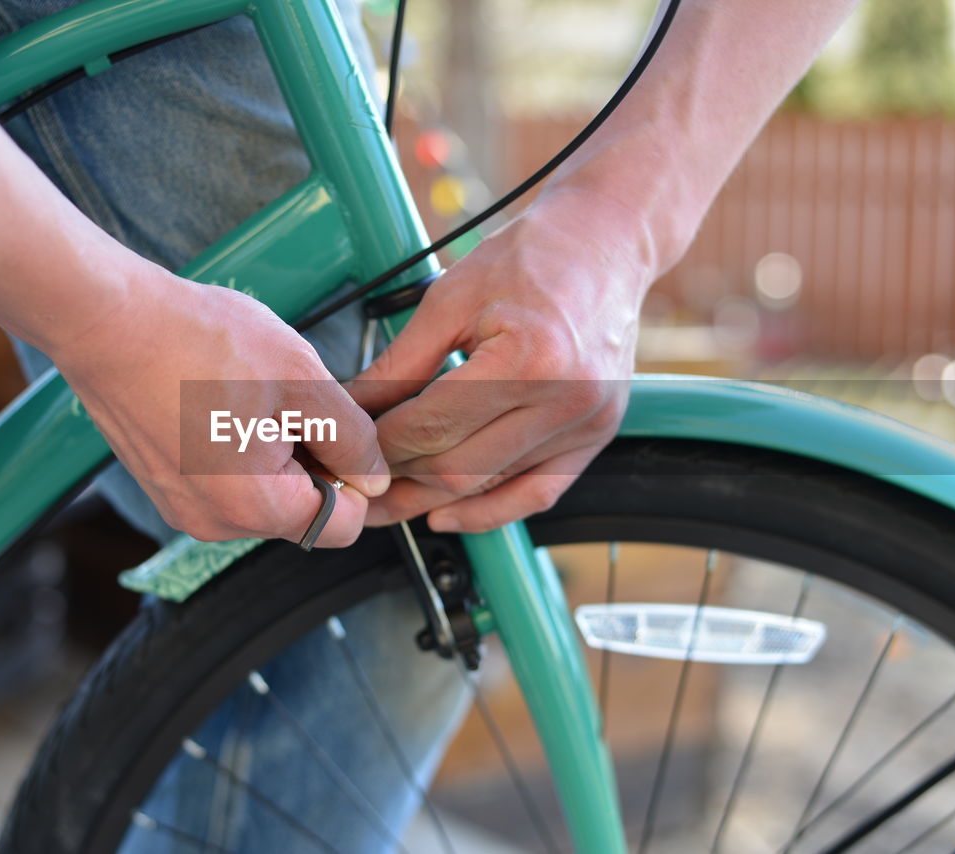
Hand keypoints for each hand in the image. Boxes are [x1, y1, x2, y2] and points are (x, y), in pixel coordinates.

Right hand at [51, 268, 389, 546]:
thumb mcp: (302, 379)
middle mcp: (214, 523)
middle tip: (296, 398)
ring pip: (265, 493)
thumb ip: (352, 438)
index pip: (343, 524)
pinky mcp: (165, 485)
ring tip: (254, 393)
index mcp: (254, 508)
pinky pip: (226, 479)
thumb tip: (377, 477)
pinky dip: (240, 446)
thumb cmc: (197, 341)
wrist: (107, 320)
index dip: (359, 476)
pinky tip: (226, 398)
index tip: (346, 430)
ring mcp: (183, 507)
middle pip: (301, 510)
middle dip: (314, 459)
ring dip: (277, 449)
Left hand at [348, 190, 653, 532]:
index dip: (380, 442)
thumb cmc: (531, 256)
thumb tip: (352, 408)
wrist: (607, 240)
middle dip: (398, 478)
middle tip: (356, 482)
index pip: (433, 424)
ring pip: (491, 486)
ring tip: (388, 502)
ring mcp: (588, 423)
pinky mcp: (598, 435)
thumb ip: (400, 363)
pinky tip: (445, 514)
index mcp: (529, 358)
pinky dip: (489, 512)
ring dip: (432, 500)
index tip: (347, 446)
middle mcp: (567, 399)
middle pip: (459, 465)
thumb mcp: (450, 298)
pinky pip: (538, 494)